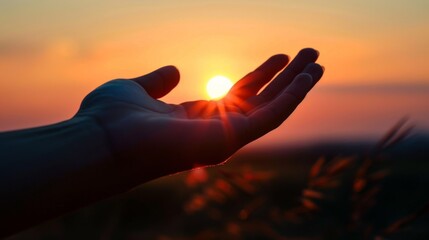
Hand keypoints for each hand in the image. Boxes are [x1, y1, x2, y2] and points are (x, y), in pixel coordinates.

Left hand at [76, 48, 323, 186]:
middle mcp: (213, 130)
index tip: (278, 58)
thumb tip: (175, 69)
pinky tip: (308, 77)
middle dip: (287, 78)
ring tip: (318, 62)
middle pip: (261, 100)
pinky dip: (292, 98)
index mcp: (194, 119)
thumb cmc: (110, 119)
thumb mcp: (137, 90)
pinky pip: (270, 117)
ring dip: (297, 86)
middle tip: (311, 56)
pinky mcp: (229, 139)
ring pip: (272, 109)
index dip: (260, 76)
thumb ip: (158, 81)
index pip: (237, 95)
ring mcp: (223, 137)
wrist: (99, 141)